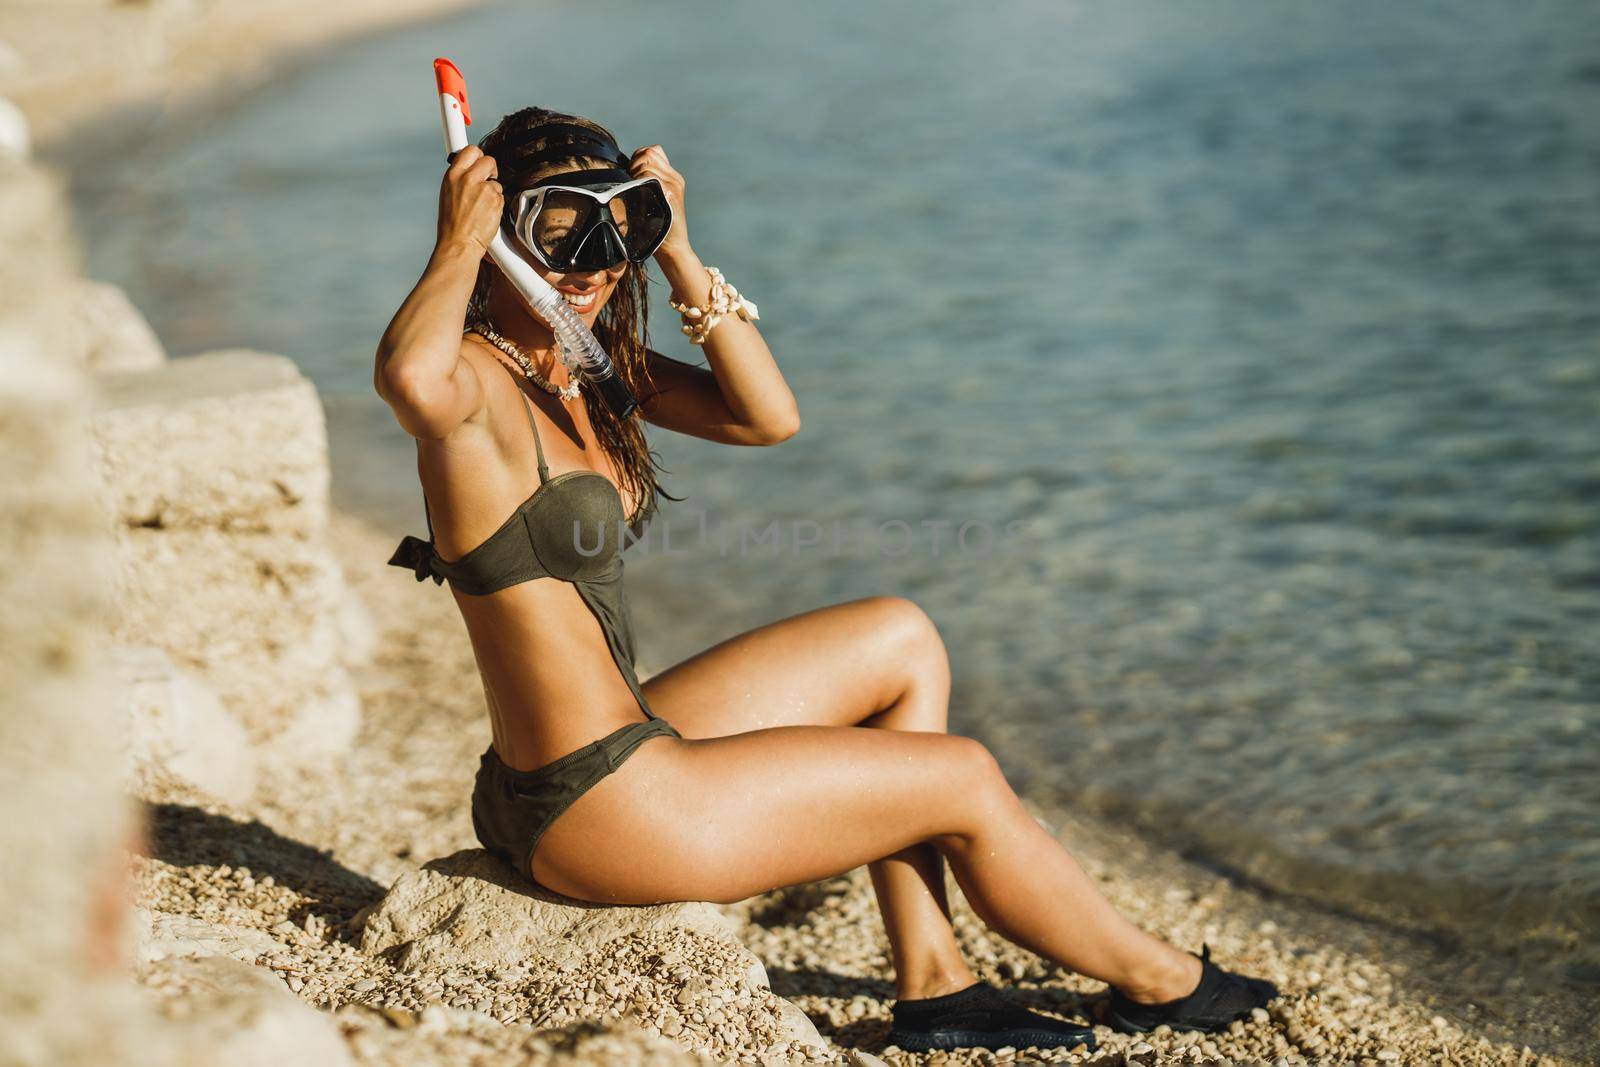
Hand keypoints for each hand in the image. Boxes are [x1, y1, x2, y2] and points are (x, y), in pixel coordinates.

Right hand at [436, 145, 501, 257]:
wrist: (459, 243)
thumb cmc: (452, 224)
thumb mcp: (448, 193)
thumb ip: (460, 179)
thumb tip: (471, 170)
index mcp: (453, 175)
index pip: (470, 151)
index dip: (477, 155)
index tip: (479, 160)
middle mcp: (468, 178)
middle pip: (488, 160)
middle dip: (490, 169)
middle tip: (487, 180)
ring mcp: (483, 188)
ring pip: (496, 182)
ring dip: (492, 192)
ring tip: (481, 207)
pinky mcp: (495, 200)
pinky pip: (501, 196)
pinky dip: (497, 204)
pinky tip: (486, 214)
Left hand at [629, 144, 691, 260]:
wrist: (673, 248)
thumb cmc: (657, 229)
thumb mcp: (652, 202)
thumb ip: (644, 185)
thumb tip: (622, 173)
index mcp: (672, 178)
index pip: (653, 151)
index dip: (638, 157)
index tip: (631, 174)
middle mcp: (674, 178)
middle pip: (648, 152)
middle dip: (634, 163)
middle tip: (630, 182)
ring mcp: (673, 185)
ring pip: (646, 163)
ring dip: (634, 175)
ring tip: (633, 191)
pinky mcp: (669, 193)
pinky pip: (648, 176)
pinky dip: (638, 182)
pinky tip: (637, 196)